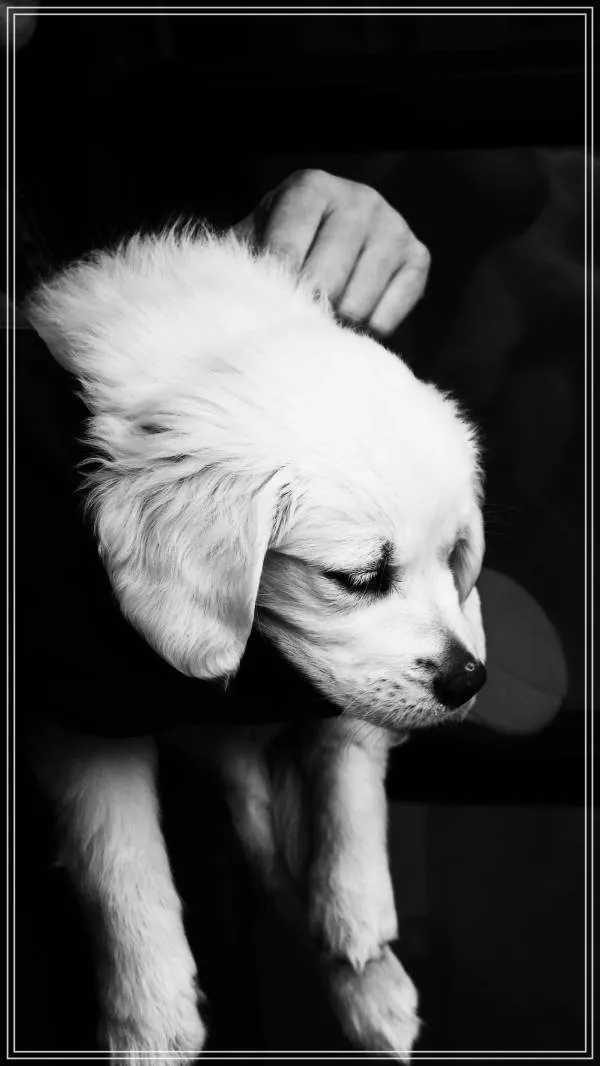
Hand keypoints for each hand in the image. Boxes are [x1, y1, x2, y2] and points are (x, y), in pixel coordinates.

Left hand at [233, 169, 430, 335]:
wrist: (323, 249)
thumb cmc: (278, 253)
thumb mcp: (252, 246)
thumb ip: (241, 266)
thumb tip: (236, 303)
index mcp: (311, 188)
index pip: (288, 250)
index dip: (275, 290)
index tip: (268, 311)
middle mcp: (358, 199)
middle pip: (328, 279)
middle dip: (306, 311)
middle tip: (295, 327)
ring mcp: (393, 226)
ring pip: (358, 302)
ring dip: (334, 325)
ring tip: (319, 325)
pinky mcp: (418, 257)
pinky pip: (388, 315)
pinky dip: (366, 332)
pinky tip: (350, 324)